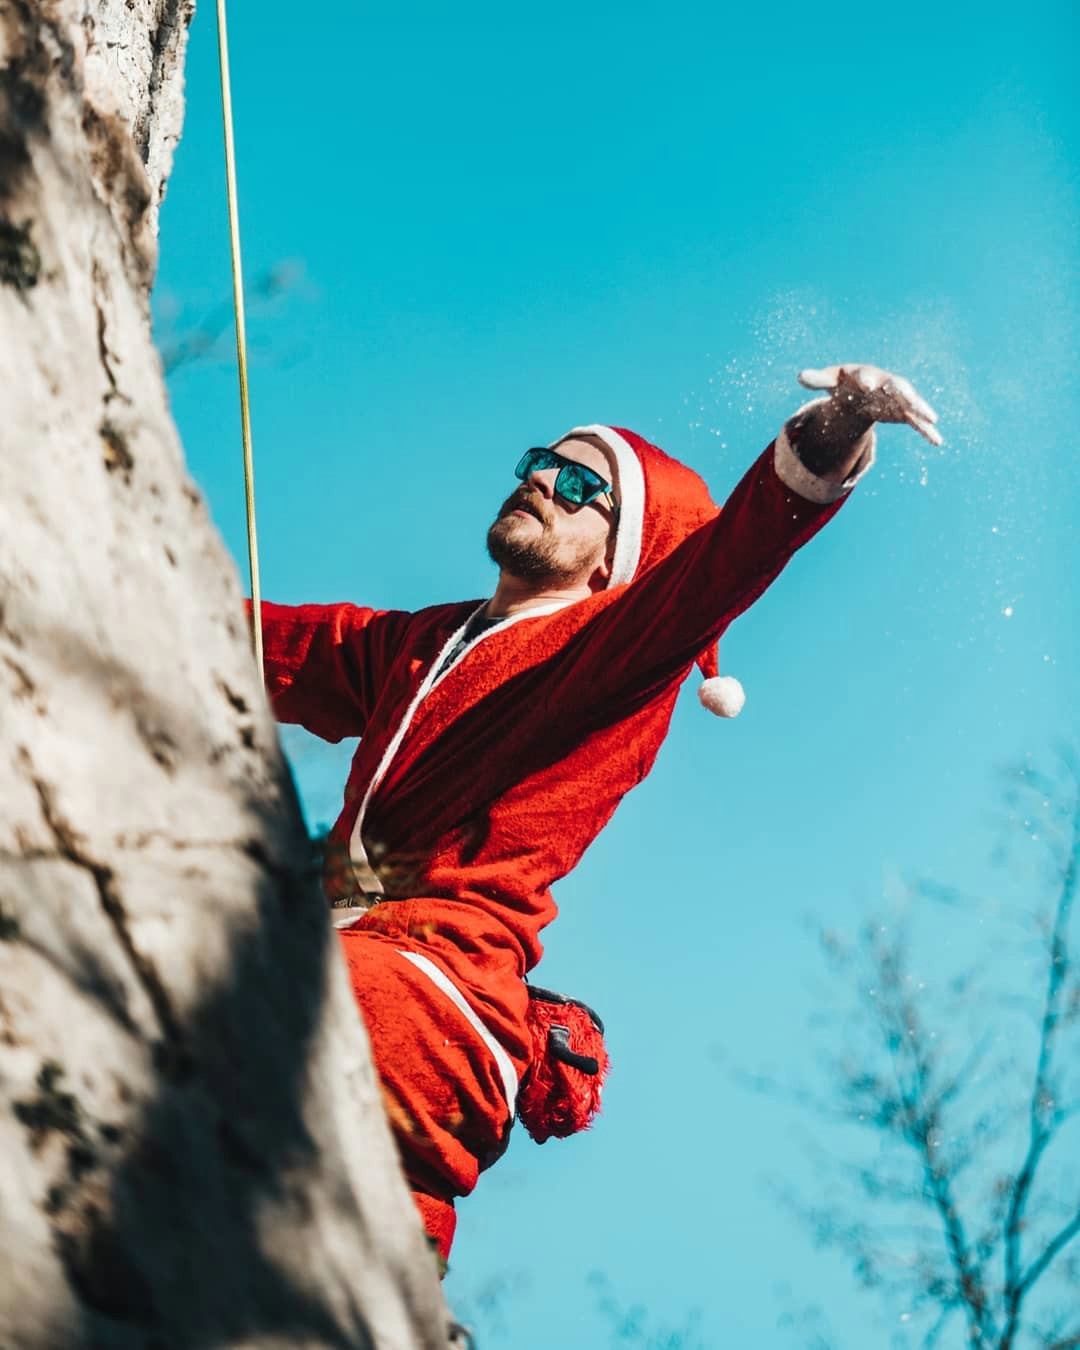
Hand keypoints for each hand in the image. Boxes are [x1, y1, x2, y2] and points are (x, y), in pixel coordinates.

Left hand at [798, 363, 942, 446]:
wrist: (859, 390)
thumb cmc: (843, 382)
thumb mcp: (828, 380)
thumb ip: (816, 379)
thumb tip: (800, 376)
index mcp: (865, 374)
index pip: (866, 376)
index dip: (865, 379)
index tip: (865, 383)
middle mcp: (885, 383)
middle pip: (894, 385)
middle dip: (896, 389)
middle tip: (900, 392)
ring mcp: (896, 398)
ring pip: (910, 402)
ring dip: (920, 409)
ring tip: (932, 418)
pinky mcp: (903, 412)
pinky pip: (916, 421)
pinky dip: (926, 430)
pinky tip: (937, 441)